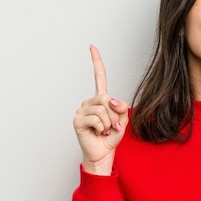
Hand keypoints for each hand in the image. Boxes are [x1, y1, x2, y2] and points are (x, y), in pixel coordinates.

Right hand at [73, 45, 128, 174]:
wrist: (103, 153)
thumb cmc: (112, 137)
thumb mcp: (123, 120)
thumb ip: (122, 108)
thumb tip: (111, 100)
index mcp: (101, 99)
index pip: (99, 76)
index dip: (96, 61)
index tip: (91, 46)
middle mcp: (90, 102)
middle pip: (107, 99)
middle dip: (115, 116)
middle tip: (111, 127)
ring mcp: (82, 110)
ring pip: (103, 110)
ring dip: (109, 124)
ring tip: (104, 131)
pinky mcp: (78, 120)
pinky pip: (97, 119)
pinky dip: (102, 128)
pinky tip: (98, 133)